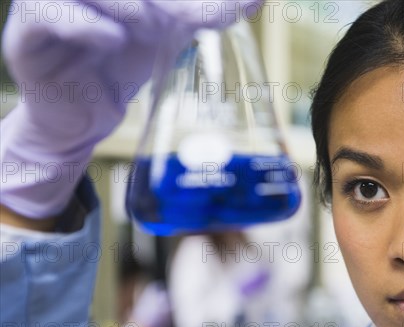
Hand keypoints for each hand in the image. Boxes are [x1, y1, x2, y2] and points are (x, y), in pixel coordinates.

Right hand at [1, 0, 261, 220]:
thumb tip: (256, 0)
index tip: (218, 12)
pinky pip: (46, 14)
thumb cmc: (121, 69)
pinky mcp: (28, 35)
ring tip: (154, 28)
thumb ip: (202, 12)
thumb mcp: (166, 36)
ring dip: (127, 4)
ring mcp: (49, 5)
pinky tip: (114, 38)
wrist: (85, 119)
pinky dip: (82, 23)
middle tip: (192, 16)